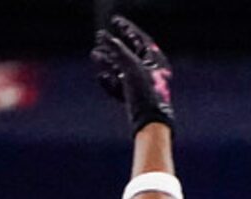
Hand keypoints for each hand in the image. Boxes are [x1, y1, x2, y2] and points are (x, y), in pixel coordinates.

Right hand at [92, 14, 173, 134]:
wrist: (150, 124)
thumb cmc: (145, 93)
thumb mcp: (131, 66)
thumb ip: (118, 49)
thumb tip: (105, 37)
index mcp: (156, 61)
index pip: (140, 39)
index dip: (127, 28)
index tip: (115, 21)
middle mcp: (150, 73)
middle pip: (129, 54)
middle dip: (113, 46)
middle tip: (99, 38)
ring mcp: (143, 87)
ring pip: (123, 70)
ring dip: (108, 61)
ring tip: (95, 55)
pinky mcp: (135, 101)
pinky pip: (121, 87)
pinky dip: (110, 81)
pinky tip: (101, 77)